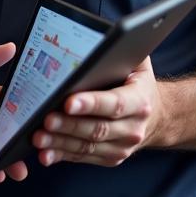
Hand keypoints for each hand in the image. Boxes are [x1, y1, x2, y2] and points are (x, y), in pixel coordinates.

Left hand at [33, 56, 162, 166]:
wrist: (157, 116)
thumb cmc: (137, 82)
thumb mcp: (138, 63)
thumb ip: (123, 50)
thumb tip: (103, 38)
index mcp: (140, 101)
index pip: (115, 103)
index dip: (91, 103)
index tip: (67, 101)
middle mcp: (133, 127)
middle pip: (97, 128)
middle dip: (69, 125)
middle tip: (45, 119)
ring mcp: (122, 146)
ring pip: (88, 146)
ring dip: (61, 143)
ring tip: (39, 137)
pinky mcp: (111, 158)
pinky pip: (83, 157)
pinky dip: (62, 155)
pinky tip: (45, 153)